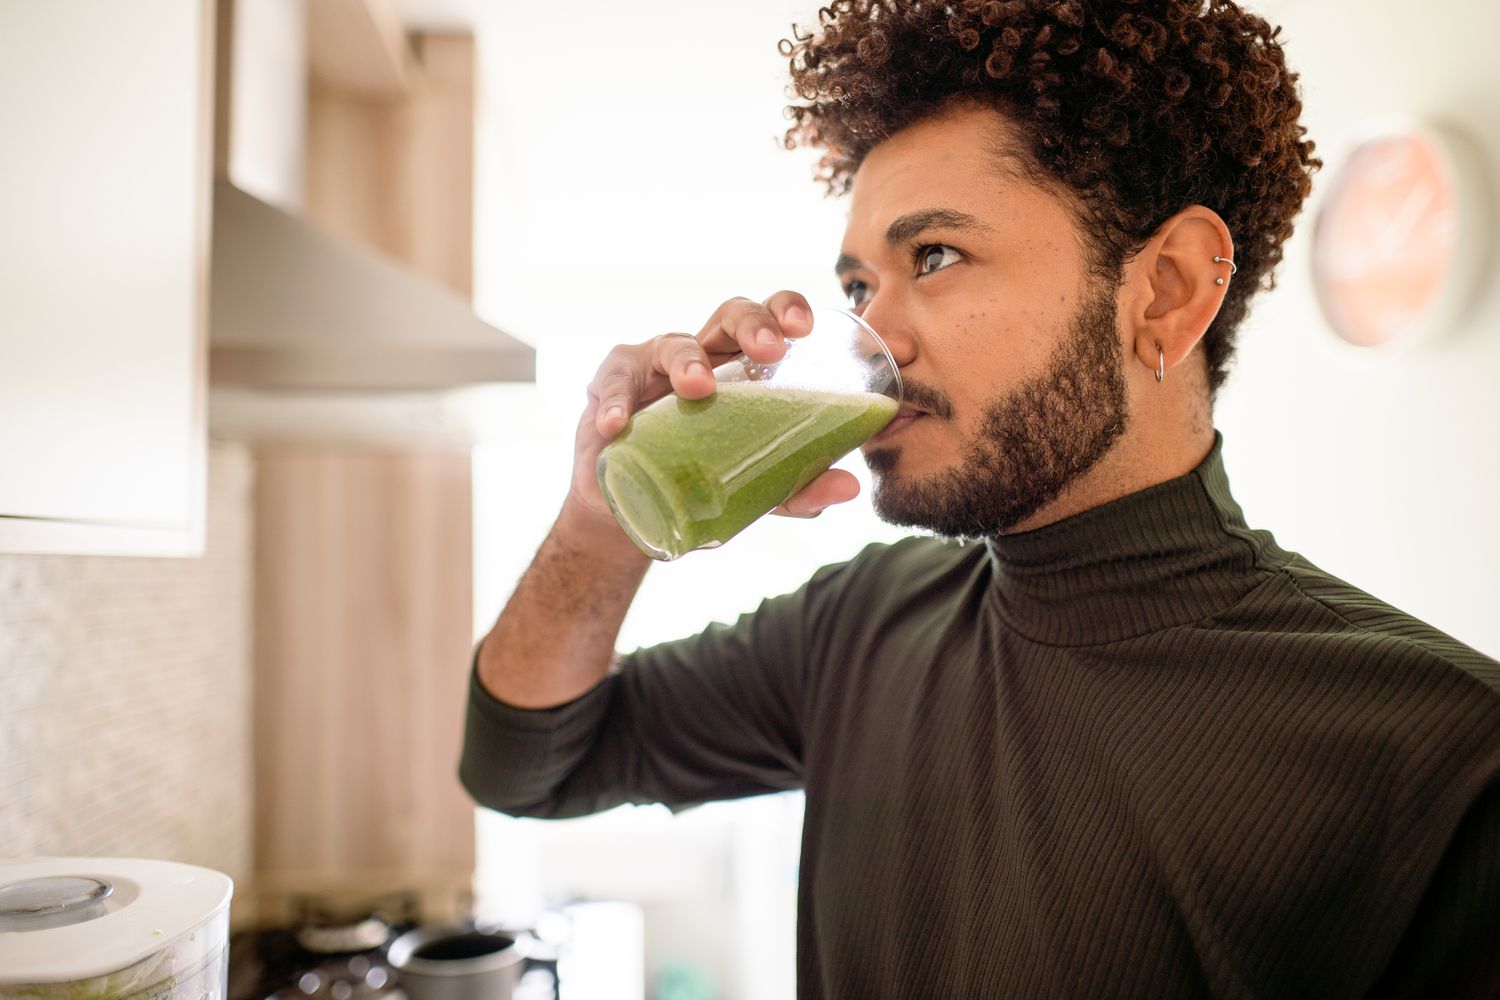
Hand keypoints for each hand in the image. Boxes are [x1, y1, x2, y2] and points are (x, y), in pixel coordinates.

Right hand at [566, 291, 861, 527]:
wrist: (632, 510)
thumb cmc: (699, 479)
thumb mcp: (753, 489)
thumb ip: (797, 488)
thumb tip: (849, 486)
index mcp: (743, 367)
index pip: (770, 320)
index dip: (787, 311)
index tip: (805, 328)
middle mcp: (702, 354)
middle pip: (729, 315)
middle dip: (753, 324)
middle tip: (771, 351)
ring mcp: (653, 367)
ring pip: (672, 344)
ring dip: (687, 361)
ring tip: (697, 388)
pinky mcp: (610, 388)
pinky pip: (611, 385)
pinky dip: (613, 403)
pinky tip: (615, 424)